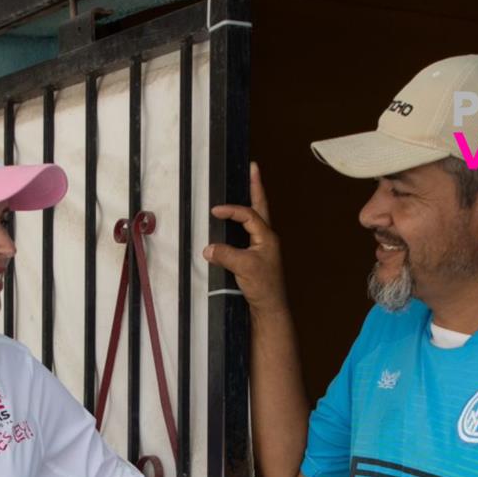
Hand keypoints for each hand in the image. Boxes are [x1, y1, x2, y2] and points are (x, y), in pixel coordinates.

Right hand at [203, 162, 287, 314]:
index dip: (232, 210)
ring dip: (250, 203)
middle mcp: (266, 238)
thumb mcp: (243, 267)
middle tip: (253, 168)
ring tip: (247, 186)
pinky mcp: (255, 257)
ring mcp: (262, 247)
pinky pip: (247, 233)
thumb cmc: (263, 287)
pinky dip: (240, 223)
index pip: (248, 215)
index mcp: (267, 237)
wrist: (269, 308)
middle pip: (260, 207)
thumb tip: (208, 247)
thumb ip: (225, 254)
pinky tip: (233, 223)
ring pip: (255, 219)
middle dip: (256, 187)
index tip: (215, 211)